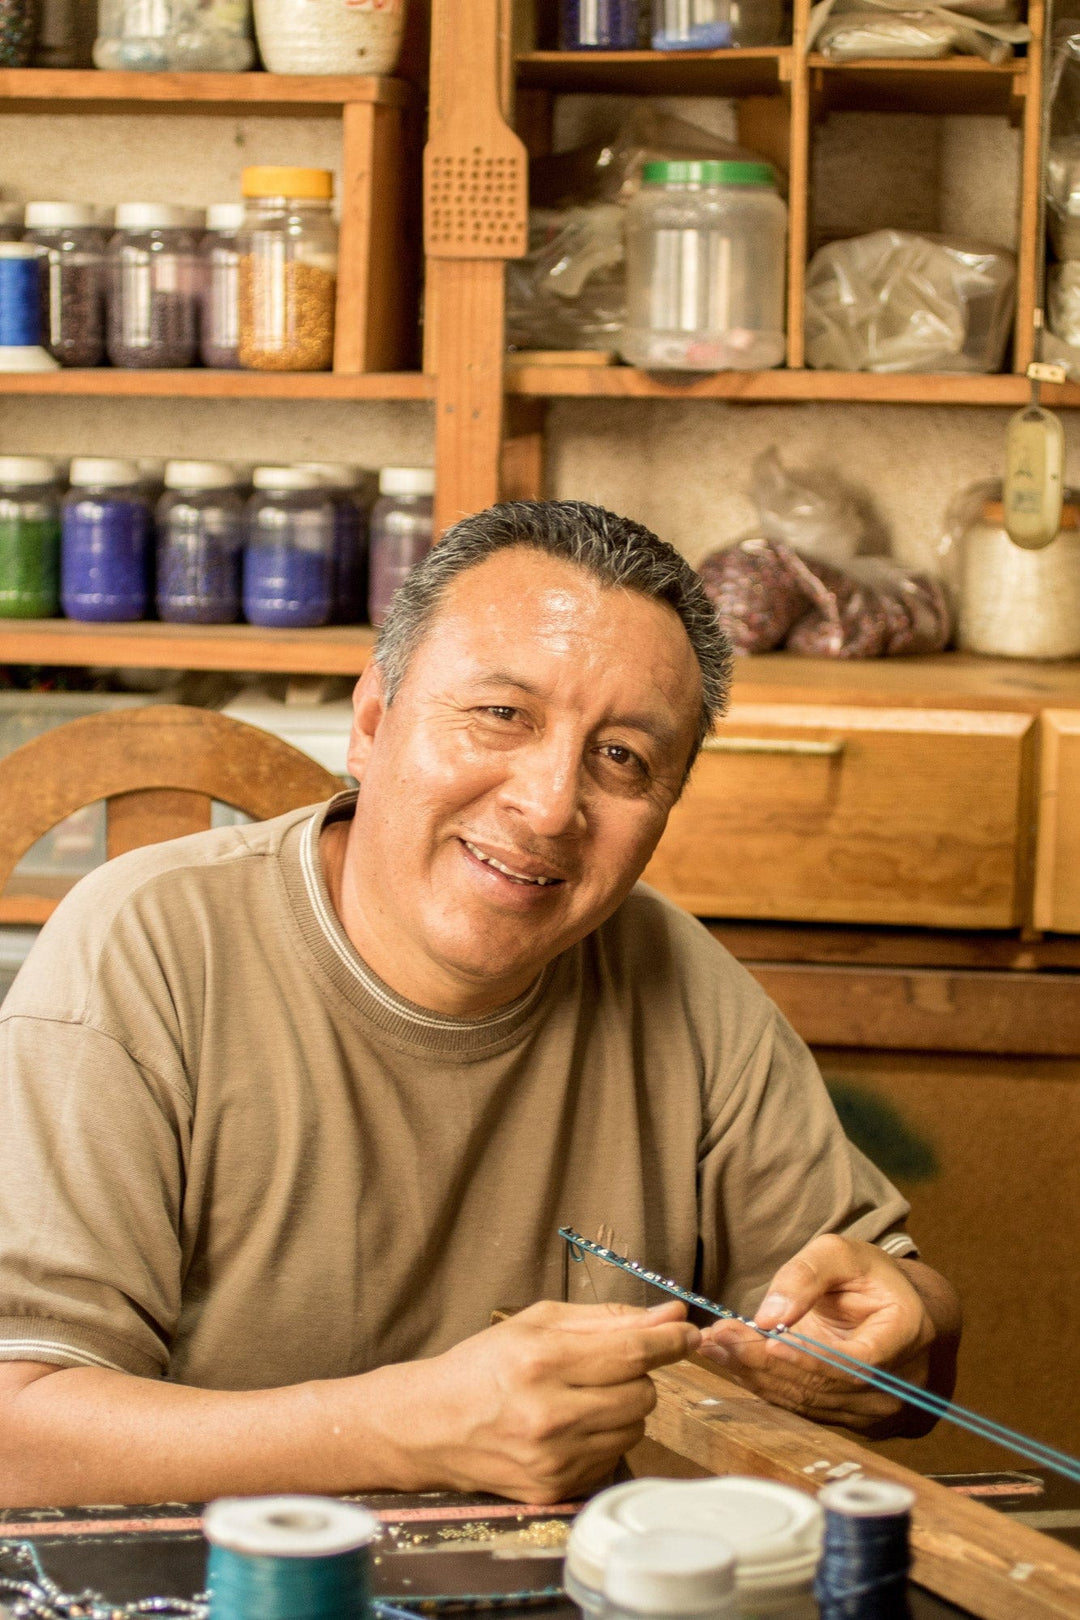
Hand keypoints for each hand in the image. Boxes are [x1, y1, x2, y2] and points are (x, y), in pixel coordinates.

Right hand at [398, 1299, 699, 1501]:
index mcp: (543, 1362)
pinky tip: (570, 1426)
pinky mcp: (555, 1489)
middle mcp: (550, 1415)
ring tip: (582, 1397)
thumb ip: (607, 1319)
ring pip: (634, 1428)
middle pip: (642, 1394)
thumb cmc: (485, 1366)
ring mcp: (554, 1459)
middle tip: (604, 1367)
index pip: (632, 1352)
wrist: (432, 1426)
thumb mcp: (538, 1324)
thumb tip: (669, 1314)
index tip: (689, 1331)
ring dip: (622, 1408)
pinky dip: (604, 1437)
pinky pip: (613, 1457)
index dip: (670, 1340)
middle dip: (637, 1375)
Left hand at [697, 1235, 937, 1432]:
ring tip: (714, 1344)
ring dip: (755, 1374)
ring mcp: (872, 1411)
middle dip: (764, 1362)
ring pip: (806, 1401)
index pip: (855, 1363)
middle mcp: (894, 1385)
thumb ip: (807, 1276)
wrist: (889, 1311)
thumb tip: (769, 1315)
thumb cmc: (867, 1277)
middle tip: (718, 1336)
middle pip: (822, 1387)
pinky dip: (763, 1383)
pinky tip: (730, 1359)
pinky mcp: (845, 1418)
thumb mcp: (841, 1254)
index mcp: (904, 1336)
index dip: (810, 1359)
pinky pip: (801, 1406)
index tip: (766, 1341)